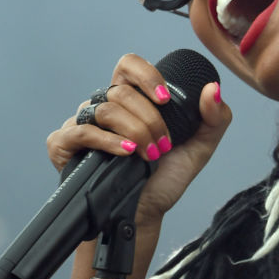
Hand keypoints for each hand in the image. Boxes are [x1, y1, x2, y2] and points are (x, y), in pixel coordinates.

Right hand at [46, 53, 230, 227]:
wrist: (144, 212)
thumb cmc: (166, 176)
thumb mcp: (200, 146)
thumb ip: (214, 116)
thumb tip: (213, 88)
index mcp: (131, 99)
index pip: (129, 66)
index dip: (146, 75)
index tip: (166, 99)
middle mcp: (103, 106)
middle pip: (121, 91)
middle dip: (150, 119)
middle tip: (164, 145)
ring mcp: (81, 123)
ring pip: (105, 110)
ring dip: (134, 132)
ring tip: (150, 155)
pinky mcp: (63, 144)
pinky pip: (81, 132)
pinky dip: (107, 142)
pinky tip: (126, 153)